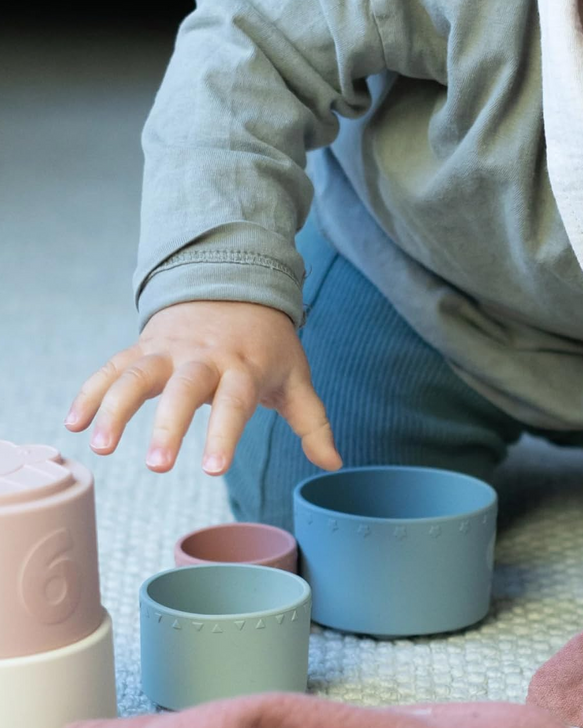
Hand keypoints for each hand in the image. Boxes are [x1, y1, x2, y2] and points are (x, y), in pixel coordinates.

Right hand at [64, 300, 341, 475]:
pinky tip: (74, 422)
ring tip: (101, 446)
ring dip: (117, 408)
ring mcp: (170, 349)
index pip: (236, 403)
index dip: (226, 434)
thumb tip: (335, 464)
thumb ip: (312, 422)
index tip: (214, 469)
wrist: (235, 284)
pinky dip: (91, 391)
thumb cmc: (268, 345)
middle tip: (157, 466)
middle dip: (170, 426)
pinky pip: (112, 367)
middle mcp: (205, 358)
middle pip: (184, 390)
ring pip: (139, 375)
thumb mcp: (296, 376)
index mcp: (244, 368)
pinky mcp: (143, 346)